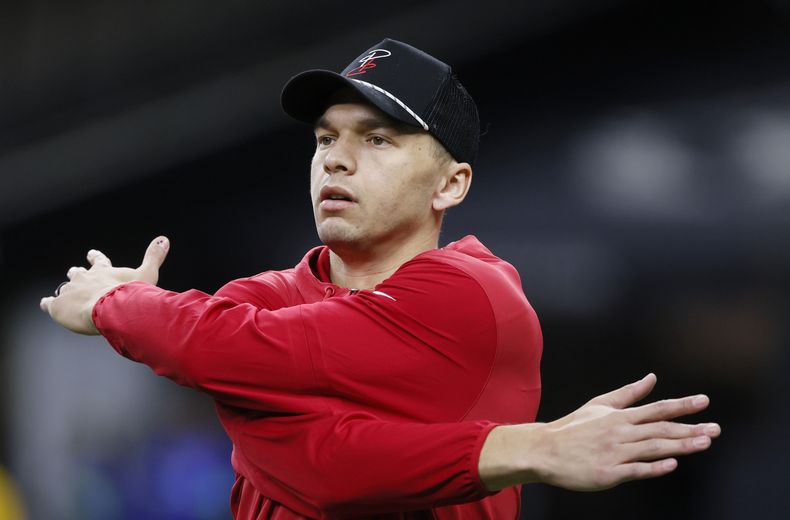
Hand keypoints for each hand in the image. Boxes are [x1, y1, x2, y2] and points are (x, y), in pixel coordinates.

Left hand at [40, 236, 169, 334]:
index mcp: (102, 271)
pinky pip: (49, 303)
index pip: (98, 261)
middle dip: (76, 274)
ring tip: (62, 294)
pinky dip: (48, 303)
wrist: (111, 310)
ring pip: (63, 288)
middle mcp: (84, 278)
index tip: (91, 253)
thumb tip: (164, 239)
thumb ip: (154, 256)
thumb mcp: (147, 274)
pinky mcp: (58, 306)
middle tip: (75, 272)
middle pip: (77, 273)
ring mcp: (69, 291)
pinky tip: (45, 304)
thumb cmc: (130, 294)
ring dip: (64, 291)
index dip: (95, 257)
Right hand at [479, 374, 720, 490]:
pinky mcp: (608, 472)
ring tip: (704, 443)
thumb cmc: (573, 429)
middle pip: (660, 430)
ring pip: (653, 448)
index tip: (704, 402)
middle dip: (690, 429)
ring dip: (680, 446)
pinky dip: (654, 467)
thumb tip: (652, 378)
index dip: (682, 406)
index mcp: (619, 416)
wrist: (545, 450)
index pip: (656, 409)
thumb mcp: (599, 405)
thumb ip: (628, 393)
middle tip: (716, 429)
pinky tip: (672, 464)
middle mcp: (619, 432)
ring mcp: (614, 453)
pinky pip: (635, 469)